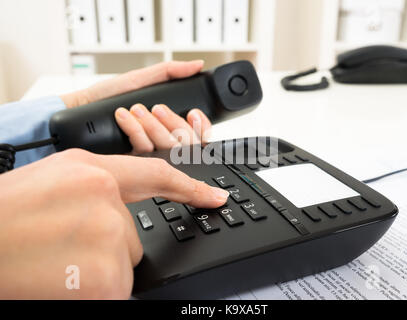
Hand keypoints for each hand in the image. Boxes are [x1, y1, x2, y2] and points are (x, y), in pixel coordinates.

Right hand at [0, 149, 228, 298]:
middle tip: (63, 245)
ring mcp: (108, 236)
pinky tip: (61, 279)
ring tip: (56, 261)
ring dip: (95, 268)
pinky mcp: (108, 277)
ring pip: (121, 261)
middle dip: (105, 244)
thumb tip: (116, 210)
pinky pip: (115, 287)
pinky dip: (92, 289)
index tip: (214, 197)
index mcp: (92, 171)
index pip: (157, 175)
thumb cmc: (4, 214)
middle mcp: (105, 198)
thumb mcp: (53, 182)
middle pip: (130, 234)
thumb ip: (95, 189)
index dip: (190, 187)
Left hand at [61, 61, 211, 154]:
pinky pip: (144, 150)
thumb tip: (197, 65)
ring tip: (137, 109)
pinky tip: (124, 117)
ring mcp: (149, 152)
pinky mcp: (133, 160)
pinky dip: (135, 131)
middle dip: (174, 123)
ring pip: (167, 147)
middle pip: (187, 142)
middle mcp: (162, 140)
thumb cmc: (109, 95)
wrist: (81, 110)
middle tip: (157, 108)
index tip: (192, 112)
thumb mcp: (142, 79)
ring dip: (153, 126)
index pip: (199, 133)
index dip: (201, 126)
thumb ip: (170, 72)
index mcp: (170, 124)